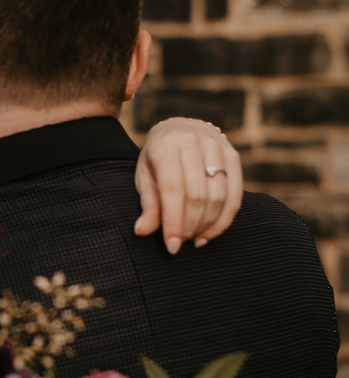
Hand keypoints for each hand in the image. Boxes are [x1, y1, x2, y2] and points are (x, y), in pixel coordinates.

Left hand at [134, 118, 242, 253]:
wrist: (178, 130)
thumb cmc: (157, 160)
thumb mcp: (145, 178)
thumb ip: (148, 205)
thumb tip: (142, 231)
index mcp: (165, 146)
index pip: (172, 189)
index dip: (173, 221)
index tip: (172, 247)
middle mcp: (193, 141)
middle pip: (198, 195)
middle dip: (190, 225)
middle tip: (182, 241)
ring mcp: (217, 146)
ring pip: (219, 196)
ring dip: (207, 225)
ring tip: (194, 238)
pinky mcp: (233, 155)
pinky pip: (235, 194)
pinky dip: (224, 219)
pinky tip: (210, 233)